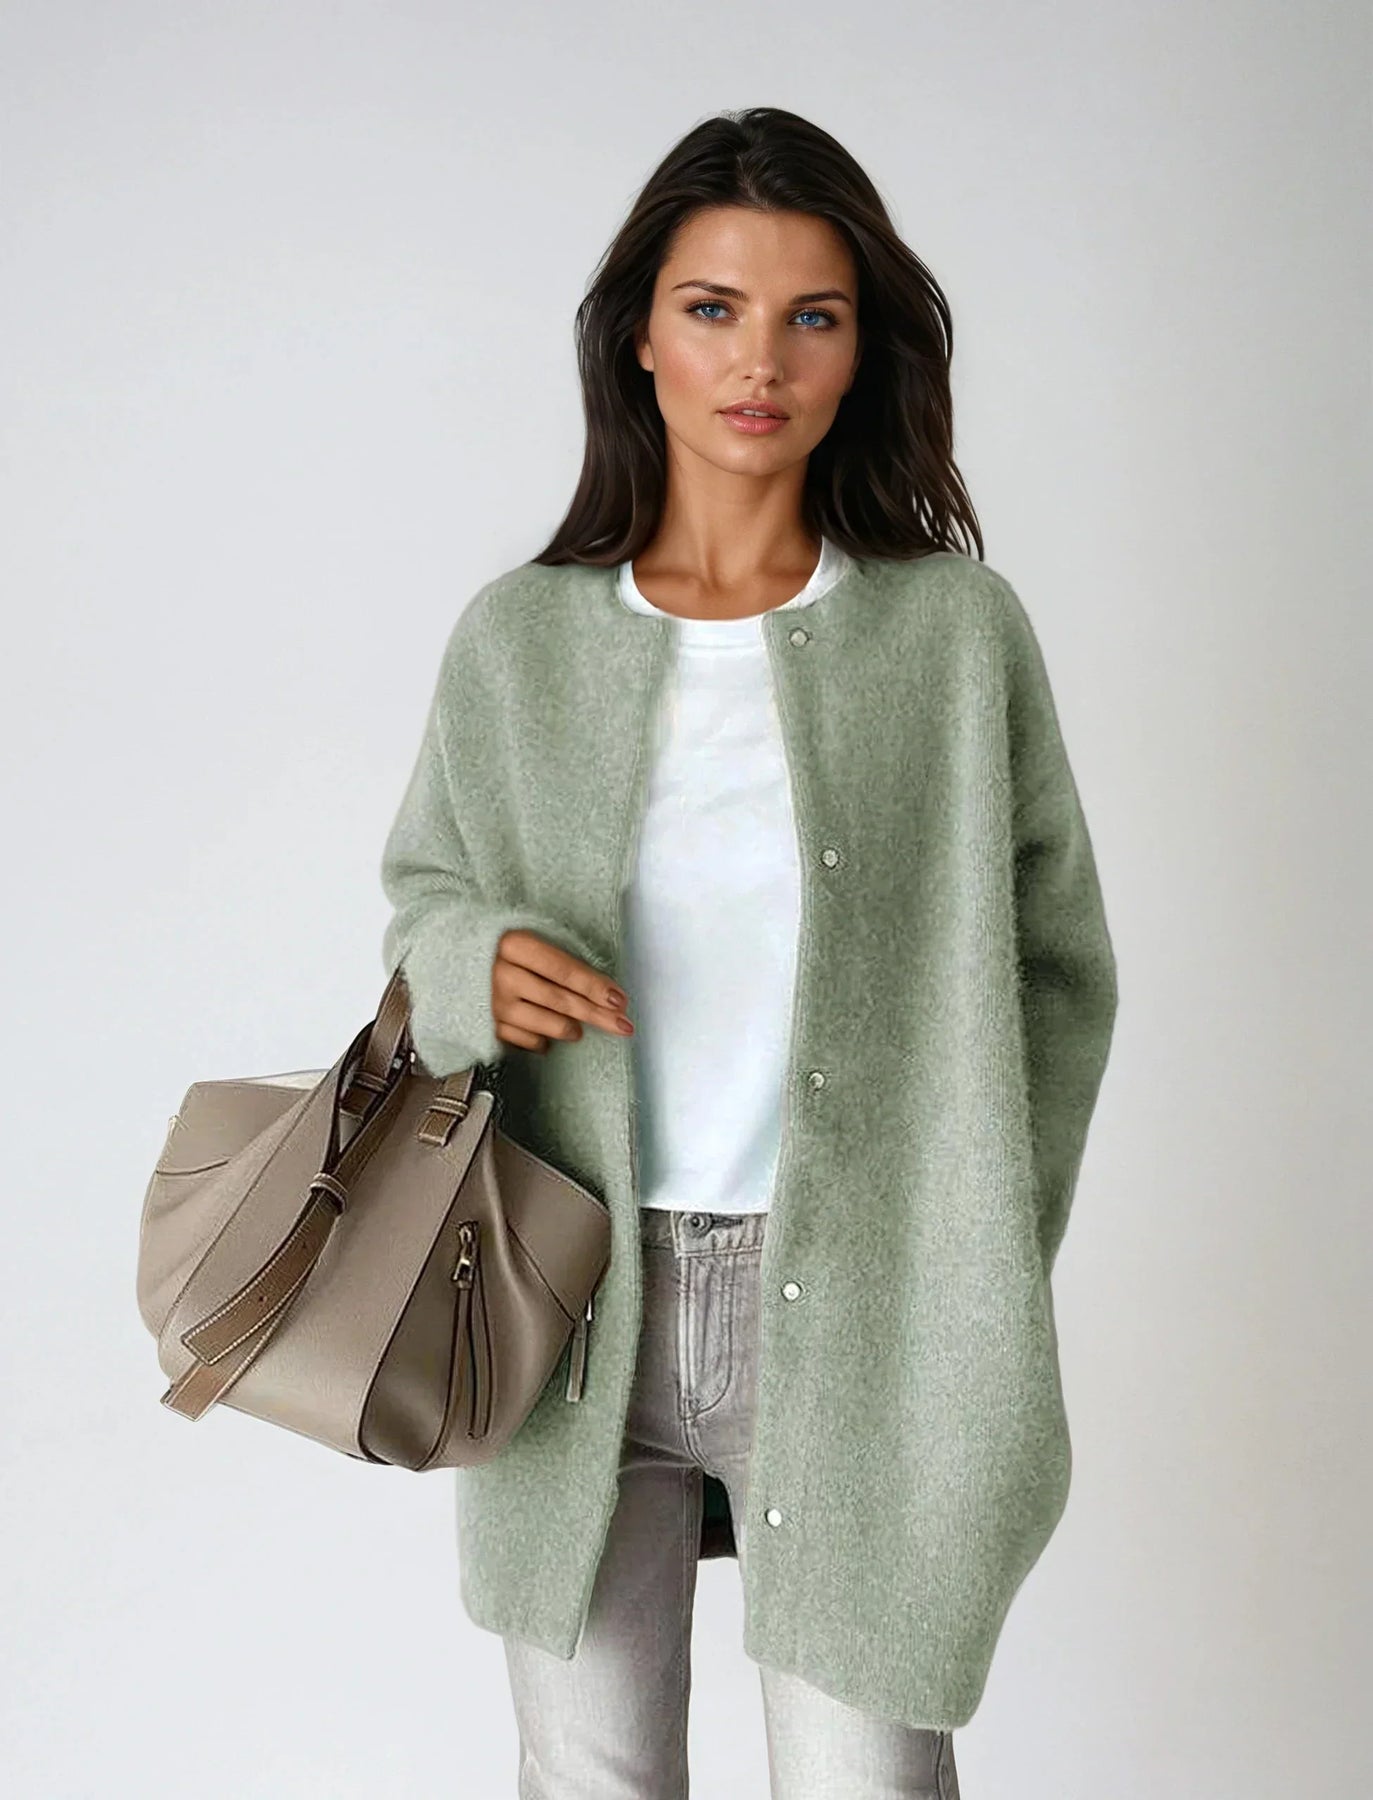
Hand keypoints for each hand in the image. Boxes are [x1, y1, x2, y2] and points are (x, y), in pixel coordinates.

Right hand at [492, 928, 633, 1053]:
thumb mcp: (541, 940)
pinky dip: (542, 1040)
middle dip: (595, 1014)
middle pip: (558, 999)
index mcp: (515, 944)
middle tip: (623, 1025)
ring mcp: (494, 1002)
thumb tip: (609, 993)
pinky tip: (550, 1036)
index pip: (562, 969)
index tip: (619, 1000)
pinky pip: (526, 1041)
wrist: (473, 961)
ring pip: (544, 1025)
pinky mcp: (490, 1025)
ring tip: (580, 1030)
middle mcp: (501, 974)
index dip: (593, 985)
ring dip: (569, 1029)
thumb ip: (569, 962)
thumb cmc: (518, 950)